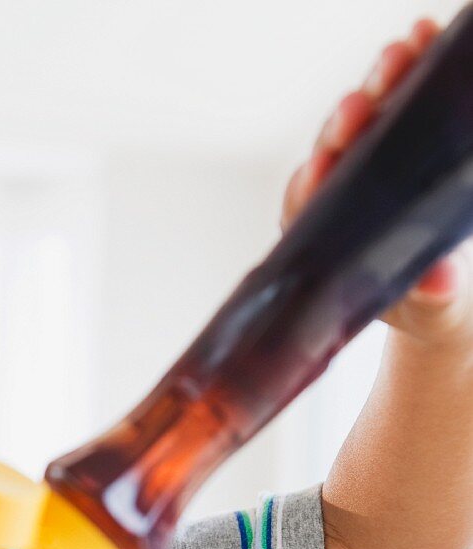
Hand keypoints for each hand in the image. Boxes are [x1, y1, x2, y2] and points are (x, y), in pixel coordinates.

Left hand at [281, 18, 472, 351]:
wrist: (450, 287)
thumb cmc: (428, 303)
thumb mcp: (434, 307)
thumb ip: (432, 296)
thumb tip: (439, 281)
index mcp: (324, 238)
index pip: (306, 205)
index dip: (313, 182)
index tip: (322, 165)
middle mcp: (338, 193)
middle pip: (334, 150)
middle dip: (350, 120)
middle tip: (367, 97)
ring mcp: (369, 160)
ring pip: (368, 114)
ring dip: (384, 78)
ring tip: (408, 45)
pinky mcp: (401, 136)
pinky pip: (404, 95)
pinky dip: (417, 64)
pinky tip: (427, 32)